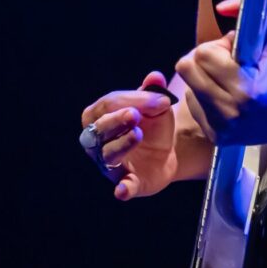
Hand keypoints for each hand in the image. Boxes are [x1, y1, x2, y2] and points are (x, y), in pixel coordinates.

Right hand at [79, 71, 176, 200]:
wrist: (168, 151)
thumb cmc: (152, 123)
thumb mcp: (155, 106)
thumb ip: (153, 92)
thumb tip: (155, 77)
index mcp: (99, 117)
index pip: (107, 104)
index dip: (129, 100)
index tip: (157, 99)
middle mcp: (98, 142)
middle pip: (100, 129)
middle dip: (116, 121)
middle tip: (134, 114)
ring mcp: (110, 164)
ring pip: (108, 155)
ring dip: (121, 145)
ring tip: (138, 134)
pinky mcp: (128, 183)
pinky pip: (122, 187)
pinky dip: (122, 189)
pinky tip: (122, 190)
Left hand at [175, 0, 266, 149]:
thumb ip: (250, 9)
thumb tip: (220, 7)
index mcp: (246, 89)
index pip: (202, 55)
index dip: (219, 46)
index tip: (238, 51)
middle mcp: (231, 112)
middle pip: (187, 69)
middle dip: (206, 60)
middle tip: (230, 63)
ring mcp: (223, 129)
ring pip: (188, 87)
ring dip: (205, 78)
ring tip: (232, 80)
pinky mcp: (217, 138)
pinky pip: (193, 105)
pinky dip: (206, 96)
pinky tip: (229, 96)